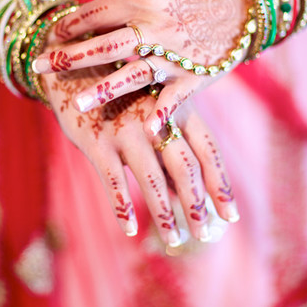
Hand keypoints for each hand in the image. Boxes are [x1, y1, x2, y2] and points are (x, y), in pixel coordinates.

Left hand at [34, 0, 251, 136]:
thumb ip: (137, 4)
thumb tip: (106, 16)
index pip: (96, 12)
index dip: (71, 23)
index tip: (53, 33)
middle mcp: (154, 26)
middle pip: (102, 45)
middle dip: (67, 57)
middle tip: (38, 66)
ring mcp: (173, 53)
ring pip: (130, 75)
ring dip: (103, 90)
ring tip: (78, 104)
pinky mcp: (195, 74)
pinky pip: (173, 97)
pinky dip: (161, 114)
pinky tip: (147, 130)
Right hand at [43, 60, 239, 245]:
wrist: (76, 67)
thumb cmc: (121, 95)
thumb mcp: (153, 112)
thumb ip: (171, 146)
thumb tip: (189, 191)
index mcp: (176, 109)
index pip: (208, 150)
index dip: (220, 184)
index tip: (231, 216)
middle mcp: (156, 119)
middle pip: (186, 168)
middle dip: (197, 205)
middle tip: (204, 234)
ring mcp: (126, 130)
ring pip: (152, 179)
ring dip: (165, 213)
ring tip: (174, 240)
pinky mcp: (96, 140)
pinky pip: (113, 180)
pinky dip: (122, 206)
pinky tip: (130, 228)